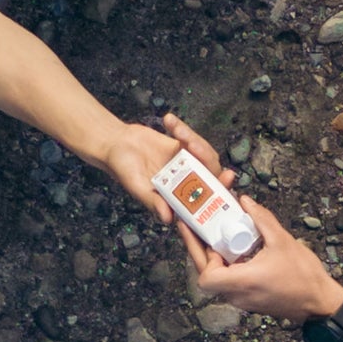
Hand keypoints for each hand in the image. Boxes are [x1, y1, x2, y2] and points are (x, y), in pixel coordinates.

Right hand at [100, 114, 227, 219]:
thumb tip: (168, 219)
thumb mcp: (137, 186)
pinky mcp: (182, 145)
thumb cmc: (123, 169)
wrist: (115, 144)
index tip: (226, 177)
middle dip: (210, 160)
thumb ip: (153, 201)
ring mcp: (186, 163)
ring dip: (195, 141)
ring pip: (204, 155)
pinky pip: (191, 137)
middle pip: (210, 174)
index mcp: (178, 196)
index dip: (219, 191)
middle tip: (196, 146)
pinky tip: (168, 122)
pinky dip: (182, 128)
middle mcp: (186, 182)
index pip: (205, 198)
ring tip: (177, 131)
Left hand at [178, 196, 342, 320]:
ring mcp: (243, 300)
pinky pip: (230, 282)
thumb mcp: (282, 241)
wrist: (319, 302)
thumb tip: (244, 201)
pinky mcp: (248, 300)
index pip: (206, 277)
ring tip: (212, 232)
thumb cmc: (304, 276)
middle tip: (192, 226)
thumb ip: (261, 219)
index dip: (201, 255)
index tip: (207, 236)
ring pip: (217, 278)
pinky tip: (233, 248)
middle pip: (206, 275)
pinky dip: (227, 265)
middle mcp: (238, 295)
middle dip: (198, 249)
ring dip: (213, 257)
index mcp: (244, 282)